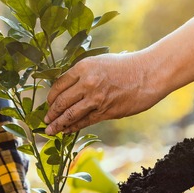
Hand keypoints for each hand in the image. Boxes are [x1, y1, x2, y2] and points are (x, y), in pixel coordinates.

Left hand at [44, 52, 160, 134]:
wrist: (148, 74)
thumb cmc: (125, 66)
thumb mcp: (100, 62)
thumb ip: (83, 74)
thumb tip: (67, 89)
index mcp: (84, 67)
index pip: (59, 85)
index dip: (51, 97)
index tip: (48, 104)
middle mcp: (87, 83)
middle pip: (62, 101)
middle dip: (51, 113)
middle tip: (45, 120)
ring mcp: (96, 98)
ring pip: (71, 115)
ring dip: (58, 124)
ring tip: (50, 130)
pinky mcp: (106, 111)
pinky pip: (85, 121)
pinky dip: (74, 127)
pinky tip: (67, 130)